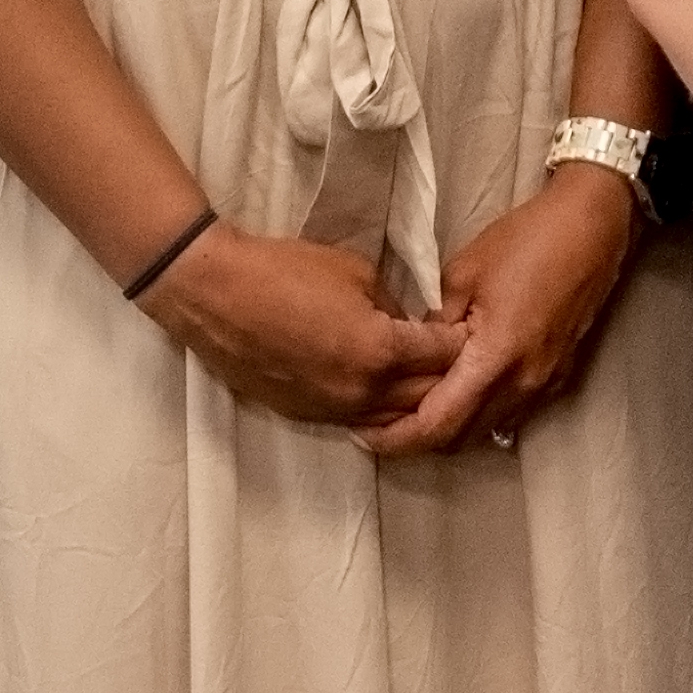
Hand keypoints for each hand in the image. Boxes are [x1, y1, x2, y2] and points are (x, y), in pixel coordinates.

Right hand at [138, 224, 464, 432]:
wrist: (216, 296)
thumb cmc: (285, 271)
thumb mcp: (355, 273)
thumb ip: (393, 306)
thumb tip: (409, 327)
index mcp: (382, 352)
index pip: (446, 358)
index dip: (465, 343)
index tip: (476, 331)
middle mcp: (364, 392)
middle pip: (429, 398)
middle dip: (450, 378)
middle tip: (461, 358)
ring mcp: (335, 411)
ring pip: (396, 421)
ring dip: (417, 403)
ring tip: (429, 380)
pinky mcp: (309, 417)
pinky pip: (361, 421)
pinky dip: (381, 410)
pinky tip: (387, 391)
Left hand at [360, 166, 642, 457]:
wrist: (593, 225)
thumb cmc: (526, 240)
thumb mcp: (463, 274)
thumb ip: (434, 325)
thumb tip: (412, 355)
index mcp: (495, 359)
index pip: (438, 425)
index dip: (397, 438)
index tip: (364, 432)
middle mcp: (523, 384)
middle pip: (459, 439)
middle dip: (417, 439)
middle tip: (379, 421)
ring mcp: (544, 384)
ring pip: (485, 430)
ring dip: (449, 428)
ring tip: (413, 407)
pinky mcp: (557, 377)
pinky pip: (509, 413)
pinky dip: (477, 413)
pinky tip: (457, 391)